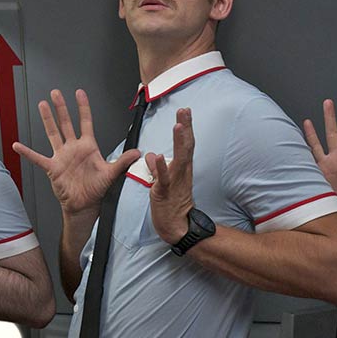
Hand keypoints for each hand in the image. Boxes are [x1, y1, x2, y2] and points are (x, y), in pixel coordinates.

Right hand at [13, 89, 140, 221]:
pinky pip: (37, 158)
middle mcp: (73, 148)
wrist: (85, 205)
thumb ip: (123, 161)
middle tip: (55, 93)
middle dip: (61, 107)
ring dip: (47, 119)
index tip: (79, 93)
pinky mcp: (53, 168)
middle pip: (66, 123)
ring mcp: (62, 157)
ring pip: (53, 133)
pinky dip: (27, 152)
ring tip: (42, 105)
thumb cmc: (96, 190)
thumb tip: (137, 152)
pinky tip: (18, 145)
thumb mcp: (111, 174)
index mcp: (88, 147)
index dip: (82, 107)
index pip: (85, 122)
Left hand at [146, 108, 195, 244]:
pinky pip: (163, 178)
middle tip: (185, 111)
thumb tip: (151, 155)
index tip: (185, 112)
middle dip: (186, 127)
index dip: (185, 127)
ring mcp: (174, 181)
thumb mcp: (162, 182)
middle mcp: (181, 172)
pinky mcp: (164, 192)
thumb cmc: (172, 205)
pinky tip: (159, 156)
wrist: (177, 226)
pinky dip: (161, 167)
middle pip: (186, 146)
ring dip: (178, 142)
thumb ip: (156, 168)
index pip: (184, 144)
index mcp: (181, 169)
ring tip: (178, 126)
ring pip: (179, 158)